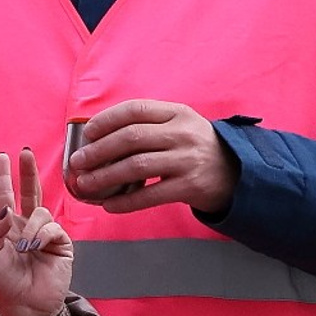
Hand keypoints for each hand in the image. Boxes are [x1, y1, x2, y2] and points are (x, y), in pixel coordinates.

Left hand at [0, 146, 75, 315]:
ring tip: (23, 247)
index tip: (2, 157)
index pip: (5, 197)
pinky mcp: (61, 243)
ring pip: (40, 211)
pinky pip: (52, 227)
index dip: (4, 178)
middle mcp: (27, 227)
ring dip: (30, 226)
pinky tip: (36, 248)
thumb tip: (5, 208)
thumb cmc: (3, 285)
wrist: (25, 307)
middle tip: (25, 153)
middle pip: (30, 192)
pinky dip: (42, 235)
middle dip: (27, 172)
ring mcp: (45, 234)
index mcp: (7, 228)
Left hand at [64, 98, 236, 215]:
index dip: (107, 120)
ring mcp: (187, 160)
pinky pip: (149, 196)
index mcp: (178, 113)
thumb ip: (147, 127)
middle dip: (98, 151)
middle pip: (131, 138)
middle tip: (77, 162)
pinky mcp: (189, 186)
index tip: (87, 133)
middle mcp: (183, 133)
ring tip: (85, 184)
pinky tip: (108, 206)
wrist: (237, 173)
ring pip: (136, 166)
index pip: (136, 110)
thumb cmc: (195, 149)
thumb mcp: (179, 127)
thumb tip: (97, 139)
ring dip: (104, 176)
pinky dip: (125, 202)